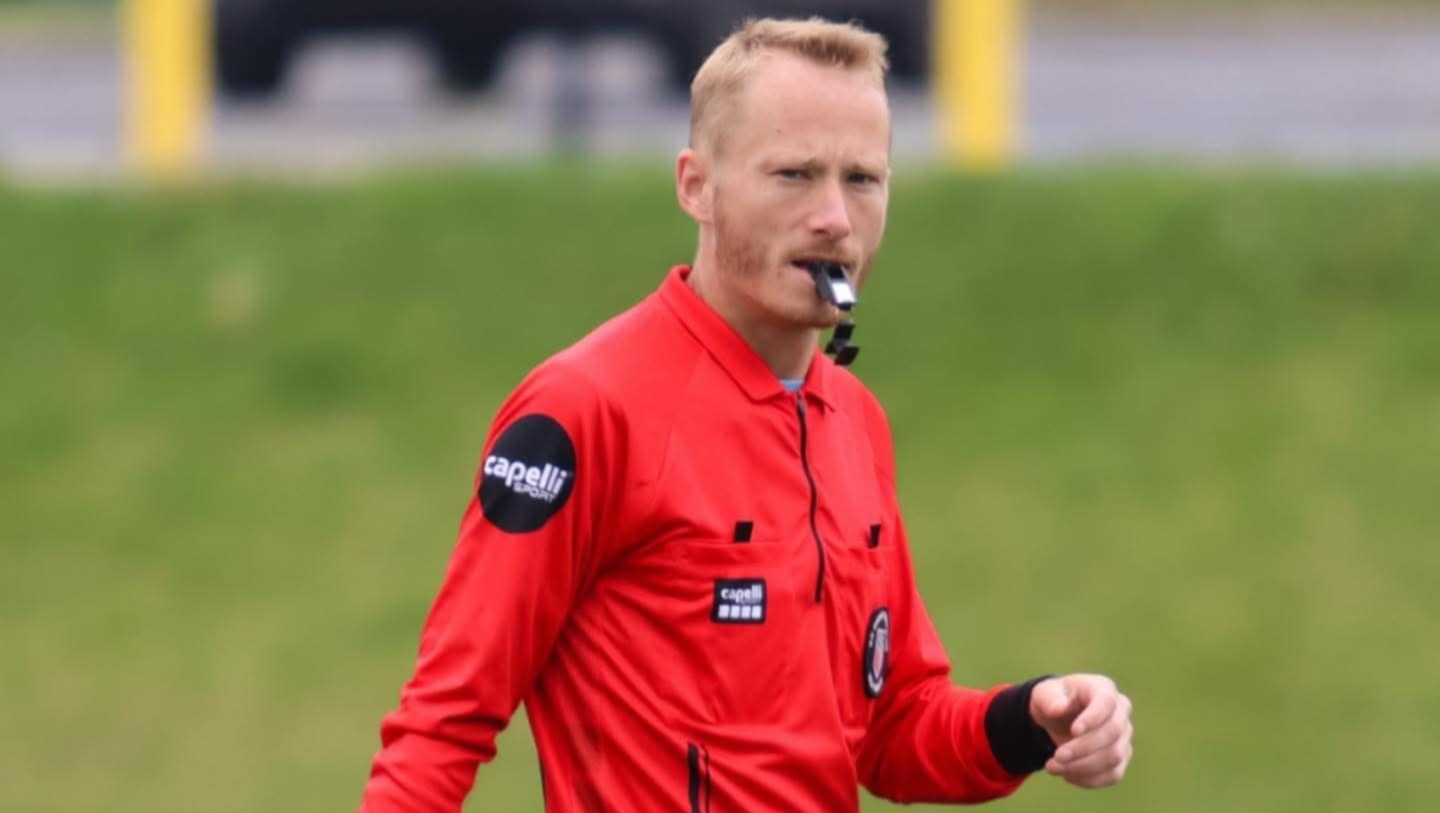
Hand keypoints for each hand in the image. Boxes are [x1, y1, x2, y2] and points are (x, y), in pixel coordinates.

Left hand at [1029, 673, 1132, 788]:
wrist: (1058, 717)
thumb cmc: (1054, 700)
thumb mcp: (1044, 694)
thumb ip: (1049, 699)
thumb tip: (1058, 709)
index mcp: (1103, 688)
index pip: (1107, 702)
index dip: (1094, 718)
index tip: (1073, 730)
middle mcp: (1120, 711)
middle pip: (1113, 732)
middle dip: (1084, 748)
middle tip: (1057, 757)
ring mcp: (1124, 736)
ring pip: (1114, 757)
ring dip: (1082, 766)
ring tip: (1053, 767)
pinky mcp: (1121, 758)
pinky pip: (1113, 774)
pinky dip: (1089, 779)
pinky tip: (1067, 775)